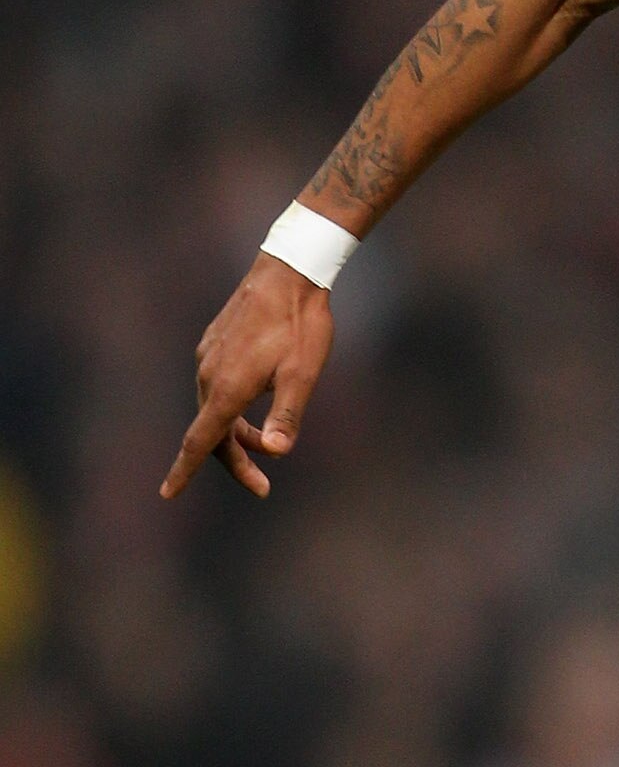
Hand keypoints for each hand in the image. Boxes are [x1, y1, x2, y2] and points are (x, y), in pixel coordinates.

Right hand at [160, 254, 334, 499]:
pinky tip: (259, 399)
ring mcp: (208, 358)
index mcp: (228, 388)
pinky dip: (233, 409)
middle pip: (211, 433)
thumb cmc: (301, 325)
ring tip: (269, 444)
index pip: (200, 441)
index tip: (167, 494)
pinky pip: (217, 388)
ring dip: (238, 435)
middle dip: (235, 461)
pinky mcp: (213, 345)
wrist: (289, 271)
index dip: (184, 471)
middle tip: (263, 486)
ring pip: (215, 411)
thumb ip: (286, 415)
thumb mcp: (303, 374)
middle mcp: (209, 375)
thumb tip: (275, 450)